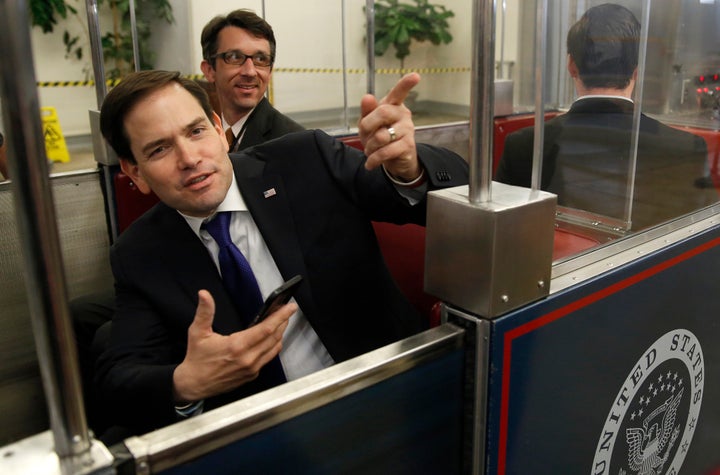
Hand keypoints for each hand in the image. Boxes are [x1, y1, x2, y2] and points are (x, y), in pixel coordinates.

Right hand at [172, 290, 294, 402]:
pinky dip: (273, 346)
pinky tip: (271, 338)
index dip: (280, 316)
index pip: (266, 328)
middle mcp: (248, 359)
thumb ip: (204, 312)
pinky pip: (268, 358)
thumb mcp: (197, 332)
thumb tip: (204, 294)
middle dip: (283, 322)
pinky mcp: (252, 375)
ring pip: (274, 348)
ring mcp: (252, 369)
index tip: (290, 307)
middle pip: (274, 337)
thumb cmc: (196, 358)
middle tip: (287, 310)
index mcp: (237, 346)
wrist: (193, 385)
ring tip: (281, 322)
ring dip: (280, 334)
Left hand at [358, 73, 422, 180]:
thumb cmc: (380, 138)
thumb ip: (367, 111)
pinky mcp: (407, 146)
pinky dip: (373, 159)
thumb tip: (367, 97)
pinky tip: (370, 163)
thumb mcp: (368, 125)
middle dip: (367, 125)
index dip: (406, 84)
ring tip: (370, 150)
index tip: (416, 76)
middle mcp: (403, 115)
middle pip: (383, 112)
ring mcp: (407, 130)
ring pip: (381, 136)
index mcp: (393, 105)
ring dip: (370, 146)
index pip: (399, 92)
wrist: (393, 162)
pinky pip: (385, 151)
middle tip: (364, 134)